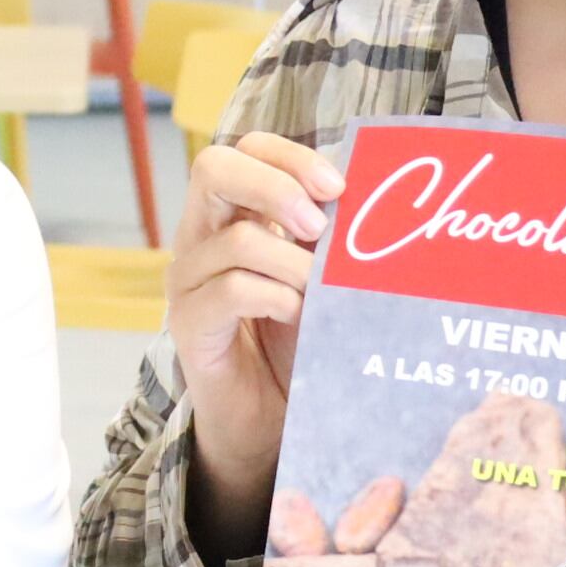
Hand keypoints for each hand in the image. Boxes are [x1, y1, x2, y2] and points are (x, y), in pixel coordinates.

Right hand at [167, 129, 343, 562]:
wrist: (267, 418)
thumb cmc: (298, 342)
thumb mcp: (320, 277)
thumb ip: (329, 238)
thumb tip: (377, 200)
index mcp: (232, 212)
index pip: (245, 148)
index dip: (290, 156)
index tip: (339, 186)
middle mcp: (201, 236)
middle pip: (214, 167)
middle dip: (276, 187)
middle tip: (319, 226)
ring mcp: (188, 279)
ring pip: (234, 240)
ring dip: (293, 262)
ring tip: (320, 291)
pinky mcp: (189, 324)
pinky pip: (229, 291)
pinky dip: (274, 298)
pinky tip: (297, 315)